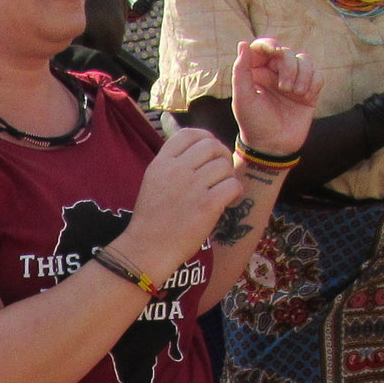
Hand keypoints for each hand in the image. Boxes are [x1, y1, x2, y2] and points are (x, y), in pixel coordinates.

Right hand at [125, 128, 242, 275]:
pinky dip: (236, 192)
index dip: (206, 138)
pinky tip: (230, 200)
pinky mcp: (207, 205)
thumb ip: (172, 163)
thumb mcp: (154, 181)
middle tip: (222, 172)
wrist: (148, 248)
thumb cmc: (153, 219)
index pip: (190, 134)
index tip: (211, 152)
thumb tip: (197, 148)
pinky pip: (233, 185)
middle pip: (212, 146)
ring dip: (229, 177)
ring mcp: (192, 187)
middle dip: (222, 156)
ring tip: (222, 190)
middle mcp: (177, 170)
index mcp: (162, 162)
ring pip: (225, 166)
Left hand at [231, 39, 322, 160]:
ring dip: (302, 74)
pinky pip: (318, 75)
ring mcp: (293, 81)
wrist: (273, 147)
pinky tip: (305, 97)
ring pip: (305, 60)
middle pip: (287, 52)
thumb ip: (241, 71)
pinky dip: (313, 83)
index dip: (270, 45)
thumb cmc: (254, 123)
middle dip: (288, 66)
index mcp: (256, 71)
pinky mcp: (308, 91)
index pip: (263, 46)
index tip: (274, 52)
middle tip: (284, 88)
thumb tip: (243, 43)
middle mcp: (274, 73)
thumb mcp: (243, 98)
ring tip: (295, 93)